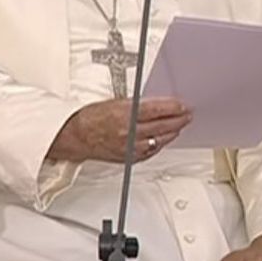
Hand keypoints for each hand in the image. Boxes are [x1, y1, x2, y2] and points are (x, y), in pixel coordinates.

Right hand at [47, 98, 191, 162]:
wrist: (74, 137)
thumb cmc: (90, 118)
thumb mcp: (114, 103)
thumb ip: (136, 105)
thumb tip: (157, 104)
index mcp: (125, 114)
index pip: (157, 110)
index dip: (174, 107)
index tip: (183, 105)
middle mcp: (129, 132)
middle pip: (162, 126)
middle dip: (178, 119)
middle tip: (187, 115)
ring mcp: (130, 147)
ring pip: (160, 140)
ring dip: (172, 132)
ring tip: (179, 126)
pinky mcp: (128, 158)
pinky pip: (151, 152)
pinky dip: (159, 144)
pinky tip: (164, 139)